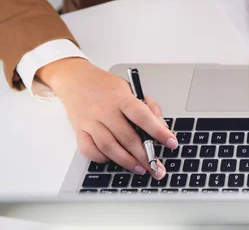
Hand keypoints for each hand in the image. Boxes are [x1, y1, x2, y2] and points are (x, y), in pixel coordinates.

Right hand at [38, 58, 176, 178]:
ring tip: (141, 169)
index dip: (158, 131)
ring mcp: (91, 121)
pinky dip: (102, 158)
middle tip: (157, 168)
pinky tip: (114, 160)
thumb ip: (148, 106)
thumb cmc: (106, 86)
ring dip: (127, 161)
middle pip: (127, 136)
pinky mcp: (79, 130)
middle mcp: (105, 110)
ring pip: (109, 147)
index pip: (143, 116)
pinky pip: (89, 150)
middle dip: (145, 155)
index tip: (171, 142)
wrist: (75, 80)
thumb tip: (162, 127)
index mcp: (121, 98)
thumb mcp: (131, 88)